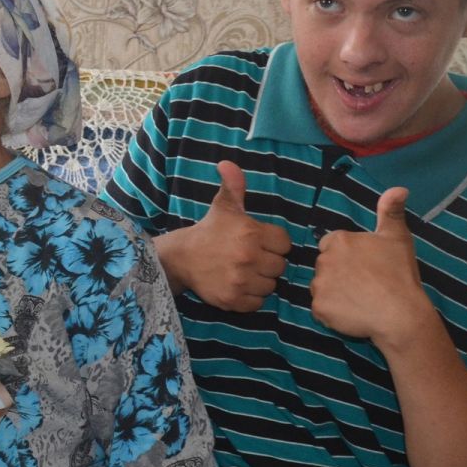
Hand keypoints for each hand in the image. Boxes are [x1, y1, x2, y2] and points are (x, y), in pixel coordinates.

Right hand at [157, 160, 291, 311]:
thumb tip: (227, 163)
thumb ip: (233, 185)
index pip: (284, 244)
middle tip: (251, 258)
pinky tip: (239, 285)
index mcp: (251, 233)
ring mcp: (240, 280)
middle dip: (268, 262)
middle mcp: (248, 257)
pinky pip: (257, 303)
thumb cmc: (209, 231)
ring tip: (245, 272)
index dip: (274, 243)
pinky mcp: (233, 300)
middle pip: (280, 266)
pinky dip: (251, 297)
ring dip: (261, 280)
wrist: (181, 257)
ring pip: (270, 286)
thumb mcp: (223, 205)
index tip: (259, 242)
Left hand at [310, 187, 435, 344]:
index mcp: (339, 240)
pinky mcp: (318, 309)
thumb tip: (398, 188)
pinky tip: (353, 313)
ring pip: (322, 288)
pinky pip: (321, 309)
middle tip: (363, 284)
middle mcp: (323, 260)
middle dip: (339, 273)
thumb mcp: (398, 237)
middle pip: (325, 266)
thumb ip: (391, 211)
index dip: (347, 256)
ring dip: (334, 293)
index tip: (363, 266)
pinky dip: (333, 313)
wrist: (400, 313)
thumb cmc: (399, 273)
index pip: (331, 244)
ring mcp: (319, 286)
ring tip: (359, 299)